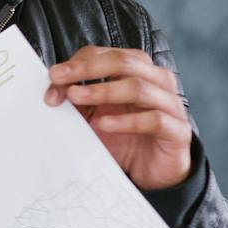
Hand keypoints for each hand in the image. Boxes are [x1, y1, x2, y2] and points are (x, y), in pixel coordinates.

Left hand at [45, 46, 192, 189]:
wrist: (151, 172)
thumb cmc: (123, 138)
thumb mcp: (94, 116)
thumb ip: (77, 100)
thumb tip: (51, 90)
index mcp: (139, 71)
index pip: (109, 55)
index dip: (80, 63)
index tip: (53, 76)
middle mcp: (157, 82)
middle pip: (125, 62)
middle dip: (88, 69)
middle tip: (60, 79)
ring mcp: (170, 105)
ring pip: (139, 87)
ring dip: (104, 91)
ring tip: (77, 98)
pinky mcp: (177, 131)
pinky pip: (154, 120)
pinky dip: (127, 121)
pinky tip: (104, 124)